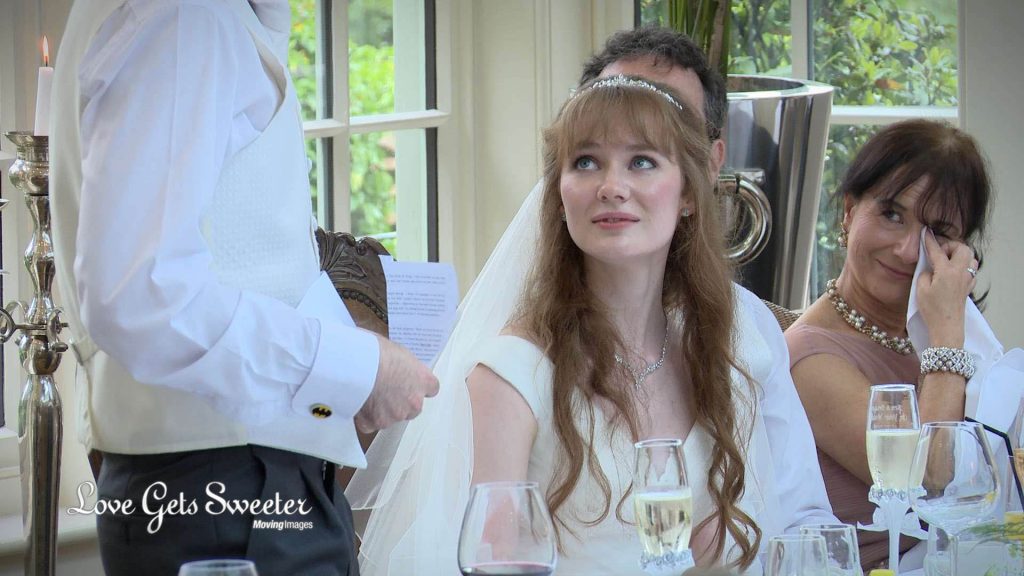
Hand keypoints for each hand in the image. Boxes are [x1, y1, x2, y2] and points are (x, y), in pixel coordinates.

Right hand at [355, 335, 438, 432]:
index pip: (431, 389)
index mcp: (424, 381)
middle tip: (386, 389)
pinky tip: (359, 404)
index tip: (410, 383)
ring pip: (392, 417)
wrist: (360, 365)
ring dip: (383, 410)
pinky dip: (365, 417)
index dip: (418, 387)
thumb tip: (399, 369)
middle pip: (413, 408)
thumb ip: (405, 367)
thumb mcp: (399, 352)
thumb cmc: (378, 352)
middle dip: (401, 402)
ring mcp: (395, 415)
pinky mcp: (375, 423)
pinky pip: (371, 424)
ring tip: (369, 393)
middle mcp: (414, 402)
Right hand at [915, 230, 976, 346]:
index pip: (937, 250)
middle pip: (962, 248)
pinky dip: (963, 265)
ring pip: (970, 257)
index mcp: (947, 271)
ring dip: (959, 254)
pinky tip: (952, 272)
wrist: (946, 326)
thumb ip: (925, 273)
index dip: (930, 240)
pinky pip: (971, 269)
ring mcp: (967, 279)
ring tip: (947, 261)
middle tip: (939, 252)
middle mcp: (960, 272)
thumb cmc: (931, 309)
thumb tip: (930, 268)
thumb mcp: (921, 289)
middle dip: (950, 246)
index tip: (926, 232)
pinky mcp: (969, 287)